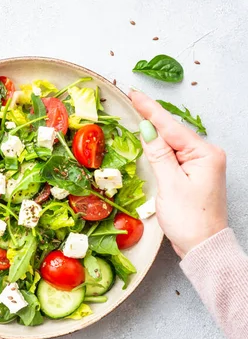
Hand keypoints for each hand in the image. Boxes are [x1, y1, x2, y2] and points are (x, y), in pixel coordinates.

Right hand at [130, 91, 227, 257]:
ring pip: (172, 143)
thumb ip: (158, 154)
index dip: (149, 109)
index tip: (133, 92)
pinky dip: (159, 148)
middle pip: (172, 132)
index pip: (170, 127)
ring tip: (136, 115)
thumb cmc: (189, 219)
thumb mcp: (170, 184)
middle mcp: (207, 155)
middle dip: (151, 117)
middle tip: (131, 99)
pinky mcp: (194, 175)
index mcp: (205, 154)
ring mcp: (201, 165)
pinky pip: (174, 154)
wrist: (203, 246)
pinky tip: (149, 141)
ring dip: (154, 133)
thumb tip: (147, 129)